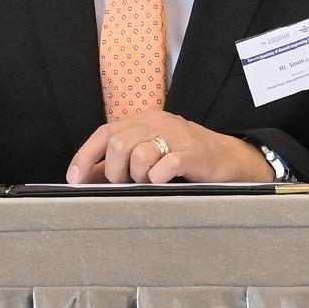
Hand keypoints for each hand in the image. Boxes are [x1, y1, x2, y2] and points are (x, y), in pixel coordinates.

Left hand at [67, 113, 270, 184]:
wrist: (232, 160)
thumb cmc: (187, 159)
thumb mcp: (151, 155)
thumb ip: (120, 164)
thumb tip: (86, 179)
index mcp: (144, 121)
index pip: (105, 133)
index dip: (86, 156)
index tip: (76, 180)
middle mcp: (158, 123)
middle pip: (119, 145)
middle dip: (115, 173)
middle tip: (127, 185)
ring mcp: (177, 136)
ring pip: (139, 155)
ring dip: (138, 177)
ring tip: (151, 182)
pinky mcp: (194, 153)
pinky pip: (165, 165)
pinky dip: (158, 177)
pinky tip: (164, 181)